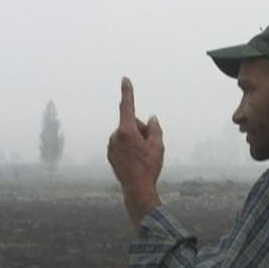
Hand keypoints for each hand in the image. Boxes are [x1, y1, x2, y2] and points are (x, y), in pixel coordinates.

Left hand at [107, 77, 163, 224]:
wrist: (136, 188)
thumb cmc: (149, 167)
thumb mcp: (158, 146)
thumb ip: (155, 128)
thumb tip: (151, 118)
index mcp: (126, 131)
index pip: (127, 106)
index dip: (127, 92)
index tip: (125, 79)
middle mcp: (115, 136)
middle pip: (132, 125)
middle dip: (141, 132)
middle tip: (149, 148)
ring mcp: (111, 145)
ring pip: (127, 135)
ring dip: (135, 141)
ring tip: (142, 157)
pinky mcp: (110, 154)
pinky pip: (122, 145)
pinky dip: (129, 149)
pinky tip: (135, 161)